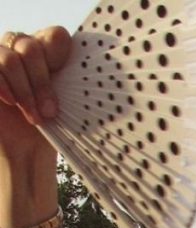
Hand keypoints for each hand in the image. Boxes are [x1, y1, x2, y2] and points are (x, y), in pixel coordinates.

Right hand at [0, 27, 71, 161]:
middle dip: (42, 82)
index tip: (65, 79)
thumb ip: (80, 86)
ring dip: (25, 91)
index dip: (58, 53)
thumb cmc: (54, 127)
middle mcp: (22, 50)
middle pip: (31, 47)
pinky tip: (12, 104)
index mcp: (48, 54)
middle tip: (50, 111)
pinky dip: (5, 87)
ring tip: (34, 116)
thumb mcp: (72, 105)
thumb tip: (110, 82)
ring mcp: (0, 58)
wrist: (28, 150)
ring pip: (10, 59)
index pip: (55, 35)